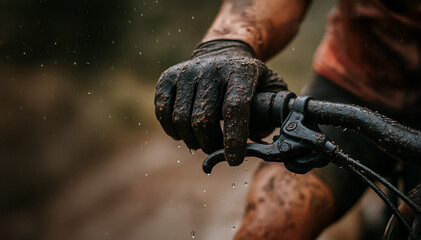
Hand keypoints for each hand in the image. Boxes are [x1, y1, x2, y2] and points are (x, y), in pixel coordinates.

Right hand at [154, 39, 286, 165]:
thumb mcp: (271, 88)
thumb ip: (273, 114)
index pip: (235, 107)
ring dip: (192, 140)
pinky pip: (163, 112)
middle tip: (216, 150)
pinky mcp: (168, 77)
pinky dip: (173, 130)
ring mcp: (187, 71)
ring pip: (182, 119)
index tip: (234, 160)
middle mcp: (211, 68)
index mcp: (241, 71)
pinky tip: (185, 133)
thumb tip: (263, 143)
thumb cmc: (249, 81)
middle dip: (210, 144)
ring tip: (202, 142)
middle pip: (204, 118)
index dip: (234, 137)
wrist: (222, 53)